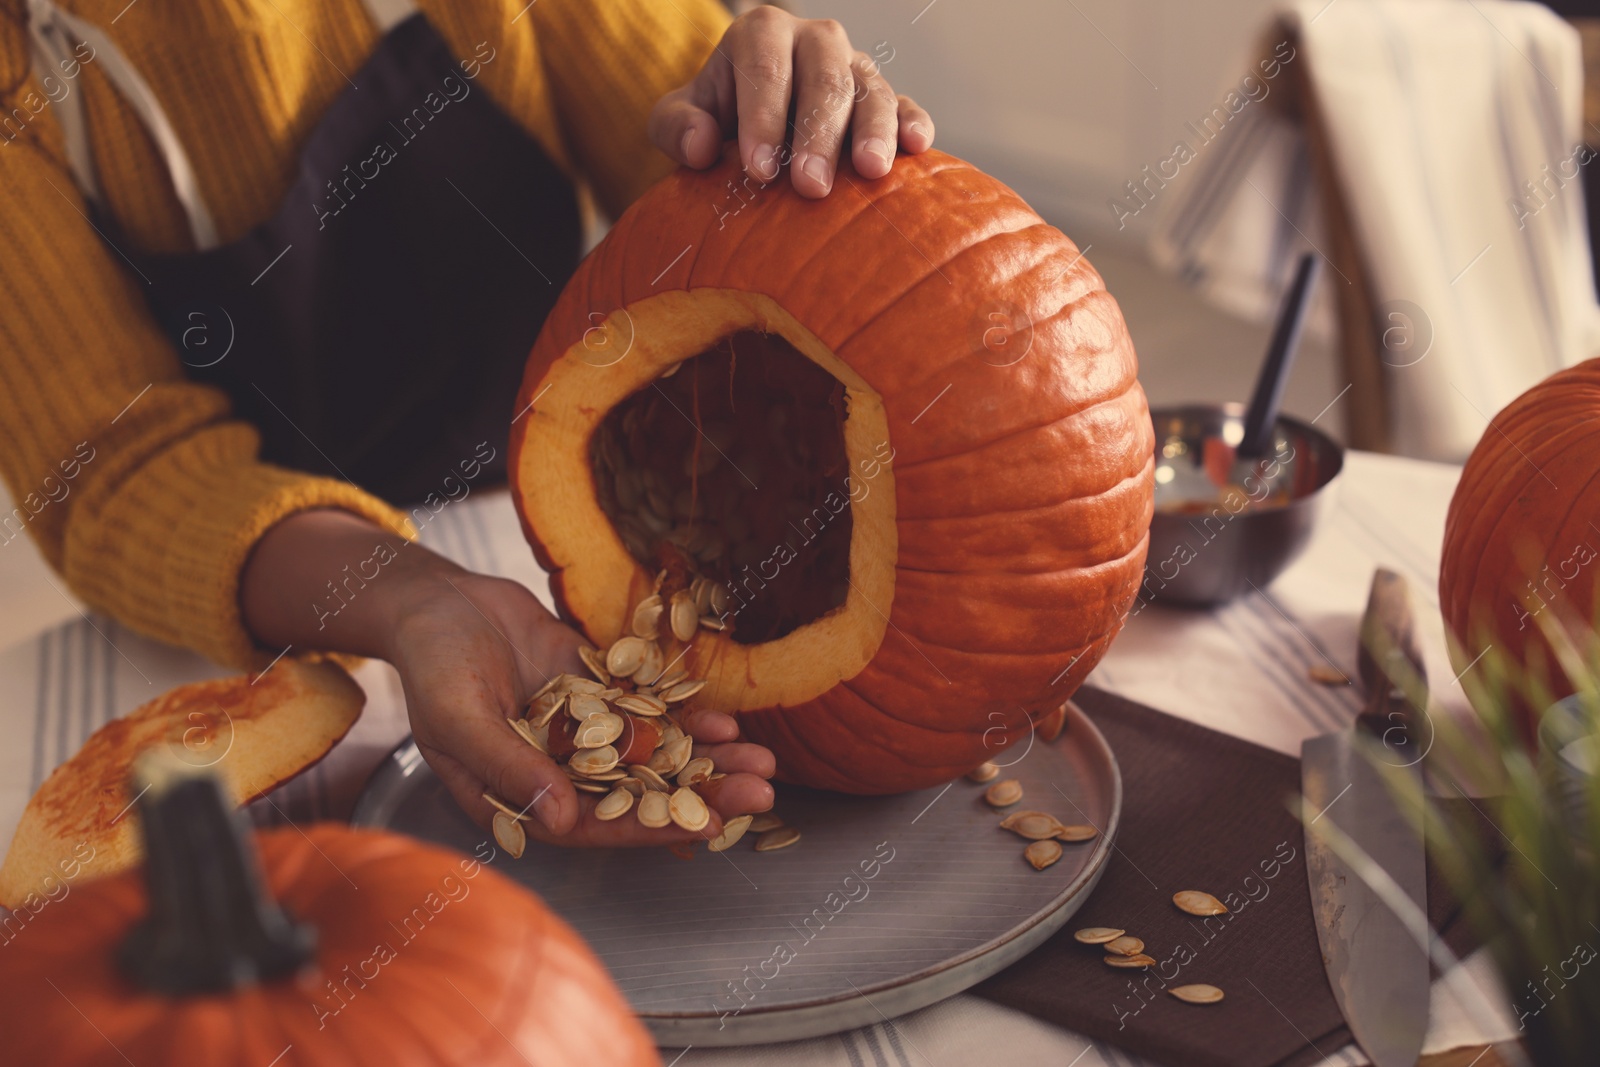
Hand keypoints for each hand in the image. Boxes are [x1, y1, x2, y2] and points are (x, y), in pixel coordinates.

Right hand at [240, 510, 775, 845]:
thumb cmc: (433, 664)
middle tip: (761, 794)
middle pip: (638, 794)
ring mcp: (581, 733)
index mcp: (519, 798)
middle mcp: (556, 774)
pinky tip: (727, 723)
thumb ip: (512, 769)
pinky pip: (647, 713)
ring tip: (763, 764)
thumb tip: (564, 822)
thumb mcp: (461, 718)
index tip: (711, 828)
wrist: (437, 600)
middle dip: (701, 796)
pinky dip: (685, 719)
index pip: (596, 825)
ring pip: (653, 755)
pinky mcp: (595, 694)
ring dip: (705, 761)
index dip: (653, 828)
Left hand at [649, 6, 934, 196]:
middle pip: (823, 77)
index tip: (759, 171)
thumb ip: (675, 127)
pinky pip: (903, 104)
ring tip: (870, 171)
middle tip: (811, 187)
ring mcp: (854, 67)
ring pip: (869, 90)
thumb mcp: (678, 121)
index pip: (765, 67)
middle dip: (817, 133)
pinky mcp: (883, 98)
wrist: (753, 126)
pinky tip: (916, 147)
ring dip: (872, 131)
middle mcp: (814, 40)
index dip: (763, 117)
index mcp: (761, 34)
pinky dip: (911, 122)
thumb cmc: (714, 122)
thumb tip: (699, 145)